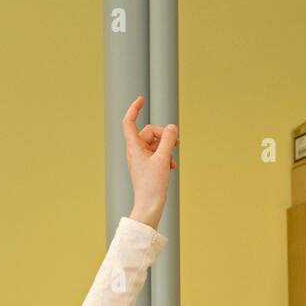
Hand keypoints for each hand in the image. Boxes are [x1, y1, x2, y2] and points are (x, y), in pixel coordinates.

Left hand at [121, 95, 177, 229]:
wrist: (149, 206)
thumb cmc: (152, 185)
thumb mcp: (163, 159)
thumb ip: (168, 140)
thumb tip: (171, 127)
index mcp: (134, 148)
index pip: (129, 122)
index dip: (134, 109)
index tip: (142, 99)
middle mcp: (135, 152)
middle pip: (149, 132)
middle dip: (163, 134)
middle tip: (176, 142)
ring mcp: (141, 159)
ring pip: (155, 143)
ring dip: (166, 147)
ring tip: (173, 158)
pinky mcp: (147, 167)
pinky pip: (157, 154)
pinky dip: (165, 156)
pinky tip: (172, 166)